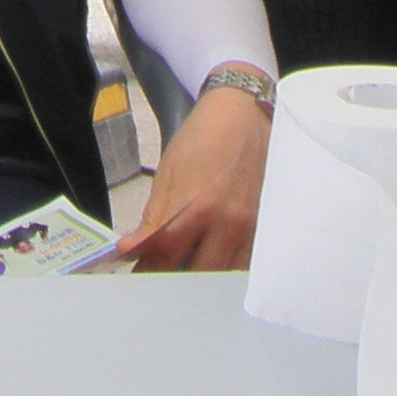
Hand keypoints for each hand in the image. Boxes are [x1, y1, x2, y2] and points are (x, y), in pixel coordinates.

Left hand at [116, 84, 268, 271]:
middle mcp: (227, 224)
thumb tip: (132, 249)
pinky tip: (211, 262)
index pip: (165, 254)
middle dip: (173, 280)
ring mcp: (250, 231)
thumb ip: (153, 218)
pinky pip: (242, 266)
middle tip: (157, 278)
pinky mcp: (264, 231)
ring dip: (200, 278)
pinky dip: (224, 270)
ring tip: (183, 271)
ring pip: (222, 277)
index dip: (147, 269)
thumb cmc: (204, 138)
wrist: (245, 116)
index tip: (135, 275)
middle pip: (196, 274)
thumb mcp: (169, 173)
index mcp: (197, 206)